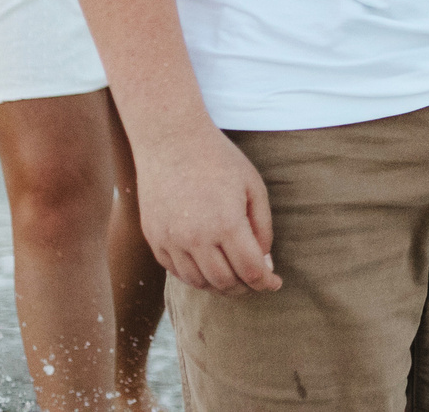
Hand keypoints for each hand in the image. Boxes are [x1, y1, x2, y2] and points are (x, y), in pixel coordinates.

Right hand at [136, 123, 281, 294]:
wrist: (171, 141)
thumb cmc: (219, 159)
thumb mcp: (254, 187)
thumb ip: (262, 227)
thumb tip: (265, 262)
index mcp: (226, 224)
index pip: (251, 270)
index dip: (266, 282)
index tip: (275, 283)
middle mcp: (196, 238)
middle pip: (224, 282)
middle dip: (245, 288)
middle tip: (256, 282)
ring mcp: (170, 241)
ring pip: (198, 282)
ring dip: (219, 286)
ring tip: (234, 278)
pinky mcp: (154, 239)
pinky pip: (176, 271)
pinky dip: (195, 276)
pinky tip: (209, 268)